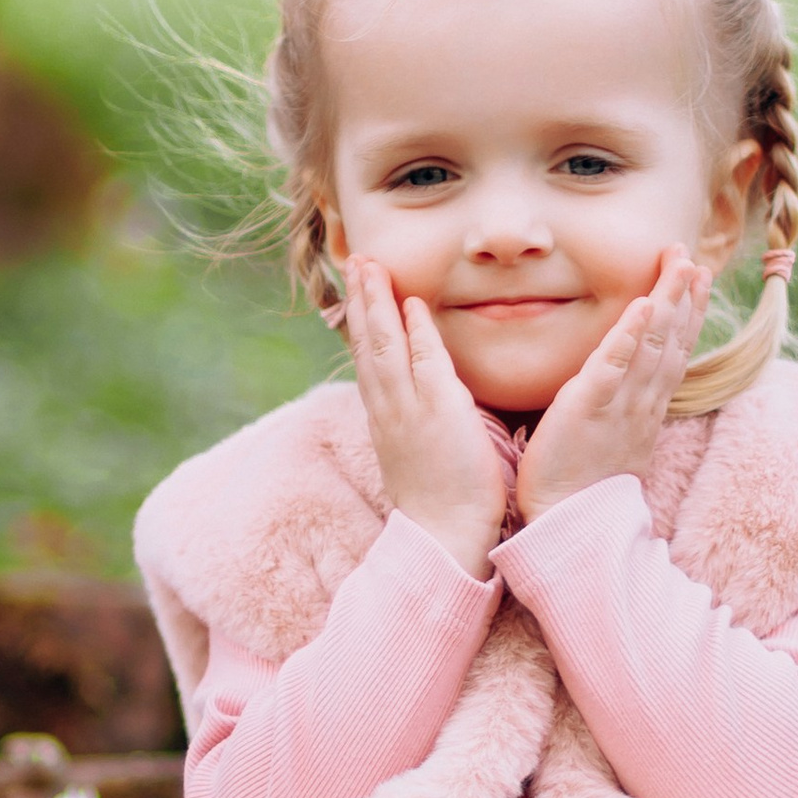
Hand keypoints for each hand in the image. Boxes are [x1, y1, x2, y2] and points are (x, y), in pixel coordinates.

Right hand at [340, 254, 508, 576]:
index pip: (369, 360)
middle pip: (368, 344)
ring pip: (385, 347)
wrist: (443, 538)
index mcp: (385, 418)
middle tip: (354, 259)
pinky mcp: (439, 414)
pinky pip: (424, 364)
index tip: (357, 289)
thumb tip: (420, 409)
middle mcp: (389, 409)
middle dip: (361, 299)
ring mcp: (409, 410)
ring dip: (377, 303)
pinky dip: (416, 333)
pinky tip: (412, 305)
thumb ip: (416, 425)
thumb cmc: (439, 503)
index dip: (361, 322)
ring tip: (370, 266)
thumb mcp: (416, 456)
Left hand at [513, 250, 709, 523]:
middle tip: (690, 256)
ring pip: (651, 346)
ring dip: (667, 303)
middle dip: (683, 296)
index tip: (697, 274)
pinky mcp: (590, 408)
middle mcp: (641, 401)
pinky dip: (628, 336)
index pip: (673, 350)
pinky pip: (613, 368)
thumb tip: (624, 379)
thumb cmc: (583, 481)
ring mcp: (620, 404)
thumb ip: (622, 403)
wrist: (570, 524)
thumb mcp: (613, 435)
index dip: (687, 311)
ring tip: (679, 266)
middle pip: (670, 340)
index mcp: (646, 406)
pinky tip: (641, 308)